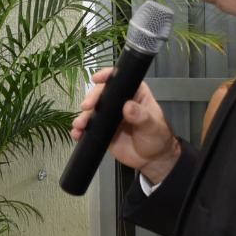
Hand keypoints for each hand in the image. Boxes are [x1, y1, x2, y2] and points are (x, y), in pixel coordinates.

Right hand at [71, 68, 180, 183]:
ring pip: (92, 111)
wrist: (152, 159)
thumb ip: (141, 116)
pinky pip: (89, 128)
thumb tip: (127, 106)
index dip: (107, 76)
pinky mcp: (102, 130)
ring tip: (79, 125)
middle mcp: (119, 102)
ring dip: (83, 117)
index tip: (96, 79)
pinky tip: (77, 133)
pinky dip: (81, 130)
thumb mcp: (152, 125)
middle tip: (86, 107)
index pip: (120, 80)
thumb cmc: (157, 137)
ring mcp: (109, 116)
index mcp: (134, 94)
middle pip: (101, 94)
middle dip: (91, 100)